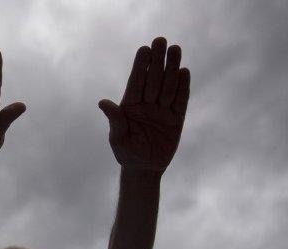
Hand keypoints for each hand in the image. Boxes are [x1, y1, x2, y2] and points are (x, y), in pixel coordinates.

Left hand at [98, 37, 190, 171]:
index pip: (136, 82)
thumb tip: (103, 102)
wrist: (144, 169)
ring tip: (175, 49)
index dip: (140, 66)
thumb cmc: (126, 153)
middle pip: (153, 79)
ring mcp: (162, 110)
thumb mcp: (118, 138)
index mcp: (130, 106)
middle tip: (160, 40)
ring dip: (171, 68)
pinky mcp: (176, 118)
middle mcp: (146, 104)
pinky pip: (180, 100)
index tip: (144, 49)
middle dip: (157, 60)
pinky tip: (184, 72)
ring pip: (168, 85)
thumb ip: (115, 119)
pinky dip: (183, 87)